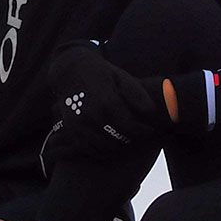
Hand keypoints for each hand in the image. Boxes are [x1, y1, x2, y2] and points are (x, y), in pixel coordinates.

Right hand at [45, 41, 164, 159]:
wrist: (69, 70)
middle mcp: (92, 116)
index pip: (131, 127)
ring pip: (104, 147)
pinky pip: (88, 149)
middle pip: (118, 140)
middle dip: (131, 139)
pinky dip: (100, 150)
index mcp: (107, 103)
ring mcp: (79, 124)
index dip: (144, 132)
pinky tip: (109, 143)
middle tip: (139, 136)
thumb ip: (137, 95)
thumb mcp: (122, 77)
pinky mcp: (71, 129)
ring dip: (117, 146)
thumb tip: (151, 112)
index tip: (151, 130)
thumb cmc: (100, 73)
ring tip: (125, 139)